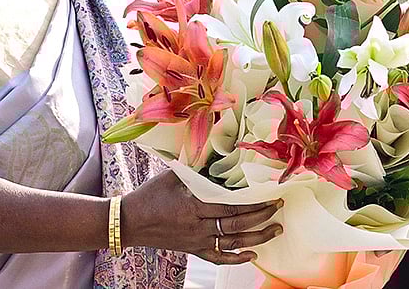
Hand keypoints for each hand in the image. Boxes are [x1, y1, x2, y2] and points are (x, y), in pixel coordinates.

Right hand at [120, 170, 283, 264]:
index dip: (254, 204)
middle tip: (279, 209)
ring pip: (232, 244)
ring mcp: (195, 241)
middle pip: (236, 226)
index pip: (231, 207)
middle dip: (261, 217)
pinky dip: (236, 258)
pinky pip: (217, 257)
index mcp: (193, 206)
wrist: (129, 221)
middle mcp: (197, 226)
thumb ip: (196, 167)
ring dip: (257, 238)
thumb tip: (217, 150)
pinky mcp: (192, 250)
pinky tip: (252, 255)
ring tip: (276, 230)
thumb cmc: (150, 195)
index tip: (271, 195)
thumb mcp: (172, 175)